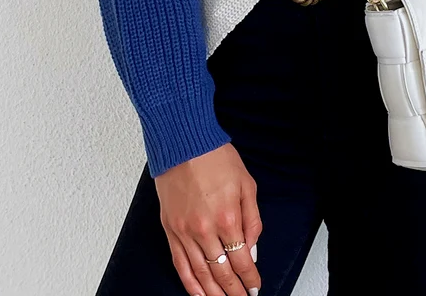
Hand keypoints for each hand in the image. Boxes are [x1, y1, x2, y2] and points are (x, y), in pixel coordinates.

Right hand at [155, 143, 261, 295]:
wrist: (184, 144)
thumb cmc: (217, 159)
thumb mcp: (246, 184)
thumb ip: (252, 219)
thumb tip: (252, 249)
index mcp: (227, 218)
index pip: (241, 260)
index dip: (250, 278)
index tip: (255, 287)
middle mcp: (204, 230)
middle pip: (221, 271)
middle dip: (234, 290)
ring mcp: (184, 232)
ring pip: (200, 273)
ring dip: (213, 292)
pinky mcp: (170, 230)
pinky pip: (180, 264)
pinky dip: (189, 283)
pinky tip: (198, 293)